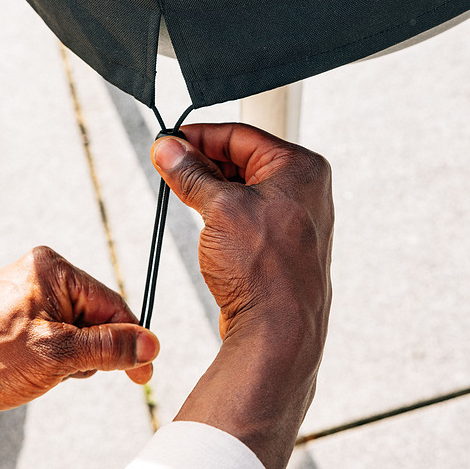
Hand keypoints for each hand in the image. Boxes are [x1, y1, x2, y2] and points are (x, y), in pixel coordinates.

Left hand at [0, 246, 158, 419]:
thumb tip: (149, 345)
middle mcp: (44, 277)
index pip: (112, 304)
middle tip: (68, 369)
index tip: (143, 370)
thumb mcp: (58, 355)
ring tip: (42, 369)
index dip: (130, 339)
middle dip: (90, 350)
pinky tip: (34, 370)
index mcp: (55, 271)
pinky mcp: (21, 318)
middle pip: (96, 317)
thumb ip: (109, 348)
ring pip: (77, 332)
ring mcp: (31, 297)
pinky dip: (55, 358)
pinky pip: (56, 338)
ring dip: (71, 358)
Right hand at [151, 123, 333, 468]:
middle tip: (165, 164)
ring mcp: (294, 218)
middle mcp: (304, 189)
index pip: (240, 135)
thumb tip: (168, 148)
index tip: (168, 142)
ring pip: (241, 187)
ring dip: (207, 187)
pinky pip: (245, 214)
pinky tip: (198, 216)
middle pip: (241, 159)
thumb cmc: (263, 270)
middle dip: (201, 162)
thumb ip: (191, 173)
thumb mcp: (219, 208)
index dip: (199, 136)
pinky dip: (219, 210)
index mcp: (301, 168)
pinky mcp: (280, 244)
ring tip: (176, 189)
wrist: (278, 333)